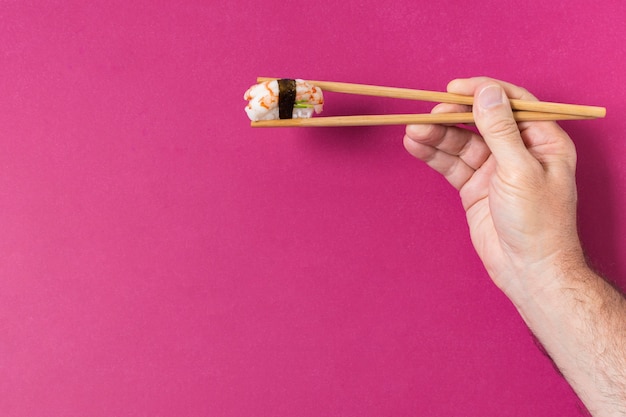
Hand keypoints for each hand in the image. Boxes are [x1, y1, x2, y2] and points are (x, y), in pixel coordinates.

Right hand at [403, 77, 585, 303]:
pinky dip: (433, 154)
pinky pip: (451, 164)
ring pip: (461, 143)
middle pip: (480, 122)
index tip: (455, 88)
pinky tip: (415, 145)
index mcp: (543, 141)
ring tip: (413, 130)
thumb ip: (500, 130)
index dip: (483, 91)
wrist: (528, 270)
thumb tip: (487, 92)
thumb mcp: (519, 170)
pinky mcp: (474, 187)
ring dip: (437, 135)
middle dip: (453, 116)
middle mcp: (518, 151)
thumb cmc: (538, 223)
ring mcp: (494, 169)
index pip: (512, 103)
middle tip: (428, 113)